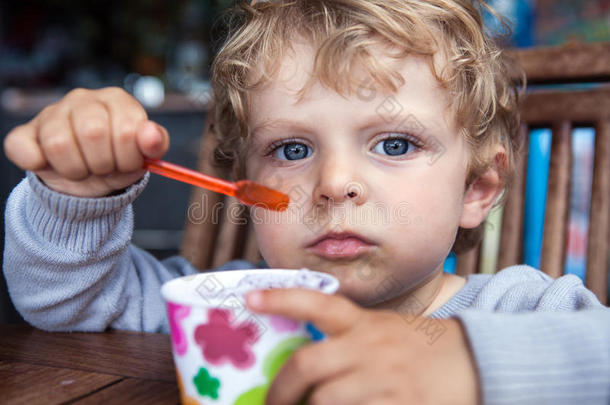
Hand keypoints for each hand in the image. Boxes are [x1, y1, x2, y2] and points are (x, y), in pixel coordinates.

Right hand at [3, 87, 169, 196]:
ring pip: (59, 144)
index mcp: (117, 99)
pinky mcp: (26, 132)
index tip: (126, 164)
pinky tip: (52, 165)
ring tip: (84, 169)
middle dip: (104, 164)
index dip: (128, 158)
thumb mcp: (144, 155)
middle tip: (105, 168)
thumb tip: (151, 135)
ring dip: (77, 170)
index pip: (125, 131)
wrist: (90, 181)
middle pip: (93, 134)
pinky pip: (25, 149)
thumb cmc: (119, 160)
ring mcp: (52, 112)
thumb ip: (156, 143)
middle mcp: (83, 99)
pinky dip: (39, 164)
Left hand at [246, 289, 478, 404]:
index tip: (249, 298)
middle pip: (309, 364)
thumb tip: (301, 368)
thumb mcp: (381, 331)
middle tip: (271, 404)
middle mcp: (371, 347)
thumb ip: (345, 341)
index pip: (318, 301)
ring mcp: (385, 379)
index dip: (282, 298)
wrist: (475, 362)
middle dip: (280, 390)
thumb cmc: (418, 348)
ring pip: (326, 401)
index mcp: (364, 323)